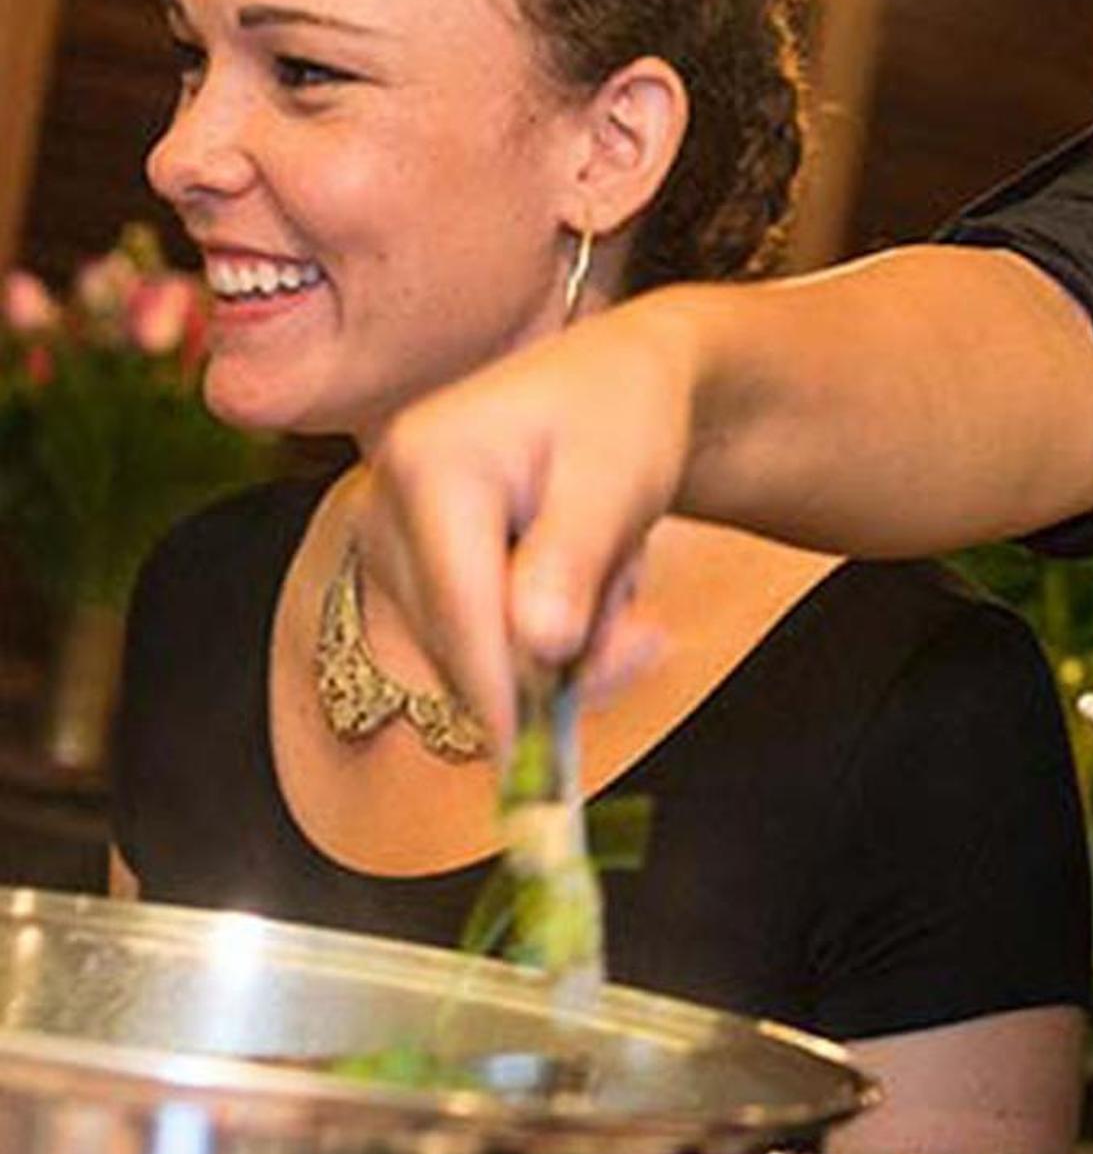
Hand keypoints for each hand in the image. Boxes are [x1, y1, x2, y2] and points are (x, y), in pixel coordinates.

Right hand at [351, 293, 701, 746]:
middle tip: (646, 639)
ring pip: (469, 658)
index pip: (461, 610)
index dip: (505, 694)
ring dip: (554, 647)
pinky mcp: (407, 575)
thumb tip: (539, 647)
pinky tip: (574, 587)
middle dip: (556, 665)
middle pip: (461, 646)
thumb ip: (574, 559)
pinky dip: (535, 640)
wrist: (617, 385)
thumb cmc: (625, 417)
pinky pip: (473, 648)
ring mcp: (389, 543)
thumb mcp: (618, 479)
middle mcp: (385, 504)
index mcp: (430, 463)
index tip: (537, 768)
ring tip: (608, 572)